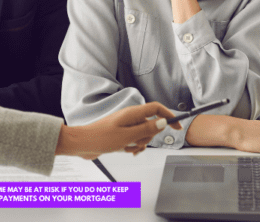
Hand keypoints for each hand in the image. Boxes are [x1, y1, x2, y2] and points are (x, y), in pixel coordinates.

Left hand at [56, 102, 179, 159]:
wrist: (82, 143)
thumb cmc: (100, 137)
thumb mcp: (127, 136)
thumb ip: (146, 129)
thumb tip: (162, 122)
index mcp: (132, 113)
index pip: (156, 108)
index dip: (168, 116)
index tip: (177, 126)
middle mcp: (130, 117)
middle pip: (151, 124)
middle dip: (148, 136)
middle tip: (138, 142)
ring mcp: (125, 125)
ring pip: (143, 134)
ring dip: (139, 144)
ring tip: (127, 148)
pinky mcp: (121, 134)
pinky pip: (134, 140)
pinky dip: (133, 146)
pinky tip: (126, 150)